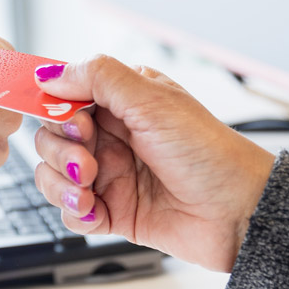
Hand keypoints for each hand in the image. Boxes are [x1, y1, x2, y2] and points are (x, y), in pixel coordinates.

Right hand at [32, 56, 274, 271]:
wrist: (239, 213)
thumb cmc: (210, 155)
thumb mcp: (153, 101)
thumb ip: (98, 78)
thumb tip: (50, 74)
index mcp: (122, 102)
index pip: (64, 97)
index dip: (57, 110)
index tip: (70, 122)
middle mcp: (112, 136)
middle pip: (51, 138)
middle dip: (60, 151)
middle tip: (88, 161)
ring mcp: (110, 175)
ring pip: (53, 176)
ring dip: (61, 185)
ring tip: (89, 191)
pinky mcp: (112, 212)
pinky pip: (70, 213)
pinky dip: (75, 213)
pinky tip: (97, 212)